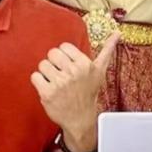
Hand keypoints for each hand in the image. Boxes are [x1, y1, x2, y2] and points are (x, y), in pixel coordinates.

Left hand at [31, 34, 118, 151]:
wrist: (80, 119)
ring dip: (46, 73)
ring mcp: (60, 83)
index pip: (63, 46)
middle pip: (51, 53)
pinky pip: (35, 77)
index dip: (64, 56)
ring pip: (42, 65)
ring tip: (56, 82)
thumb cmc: (88, 93)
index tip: (69, 66)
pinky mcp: (47, 93)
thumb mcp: (100, 71)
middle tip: (61, 74)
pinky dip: (39, 82)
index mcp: (85, 64)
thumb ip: (107, 50)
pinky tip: (49, 88)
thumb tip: (117, 33)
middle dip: (55, 63)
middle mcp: (73, 72)